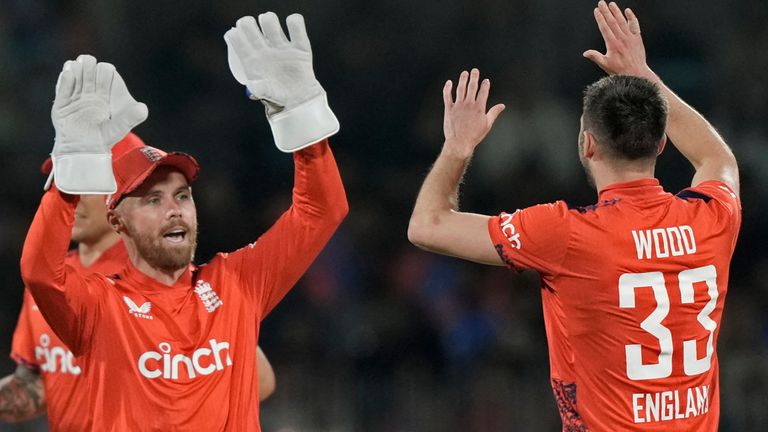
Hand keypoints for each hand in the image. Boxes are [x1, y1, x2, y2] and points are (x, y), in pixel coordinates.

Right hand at [52, 55, 146, 147]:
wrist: (83, 149)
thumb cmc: (104, 138)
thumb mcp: (120, 127)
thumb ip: (132, 117)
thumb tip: (142, 108)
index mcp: (107, 92)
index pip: (107, 70)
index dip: (105, 72)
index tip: (104, 86)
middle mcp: (92, 90)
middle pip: (90, 65)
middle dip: (89, 66)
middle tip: (89, 81)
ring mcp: (77, 93)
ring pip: (75, 68)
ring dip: (77, 68)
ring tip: (78, 77)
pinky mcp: (62, 100)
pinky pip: (64, 81)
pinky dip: (66, 77)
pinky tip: (69, 77)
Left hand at [225, 12, 338, 151]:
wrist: (300, 103)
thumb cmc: (279, 99)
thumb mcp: (267, 95)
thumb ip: (260, 89)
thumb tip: (252, 87)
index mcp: (251, 59)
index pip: (235, 38)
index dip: (234, 34)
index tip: (239, 38)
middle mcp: (264, 49)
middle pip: (248, 24)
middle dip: (248, 23)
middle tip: (256, 33)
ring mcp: (281, 47)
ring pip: (269, 20)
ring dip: (268, 19)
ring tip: (272, 30)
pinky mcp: (300, 47)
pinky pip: (296, 26)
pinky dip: (294, 21)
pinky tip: (293, 25)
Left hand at [442, 69, 504, 158]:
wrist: (460, 142)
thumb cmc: (474, 135)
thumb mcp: (487, 124)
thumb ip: (494, 113)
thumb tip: (502, 105)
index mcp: (479, 107)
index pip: (483, 92)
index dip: (485, 85)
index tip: (486, 81)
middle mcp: (469, 104)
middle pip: (472, 87)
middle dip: (474, 77)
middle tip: (475, 71)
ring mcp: (458, 105)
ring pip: (460, 89)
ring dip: (463, 79)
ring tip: (464, 73)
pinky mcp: (449, 109)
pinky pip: (447, 96)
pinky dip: (447, 88)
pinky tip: (449, 82)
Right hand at [583, 1, 654, 79]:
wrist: (637, 73)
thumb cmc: (620, 70)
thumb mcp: (605, 65)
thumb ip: (595, 57)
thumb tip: (585, 53)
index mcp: (612, 44)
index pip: (605, 28)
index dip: (600, 18)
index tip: (596, 10)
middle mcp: (621, 38)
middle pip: (612, 22)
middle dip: (606, 11)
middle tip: (601, 3)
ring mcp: (630, 37)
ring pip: (622, 21)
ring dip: (616, 12)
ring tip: (611, 4)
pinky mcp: (637, 38)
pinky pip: (634, 25)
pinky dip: (631, 17)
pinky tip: (627, 11)